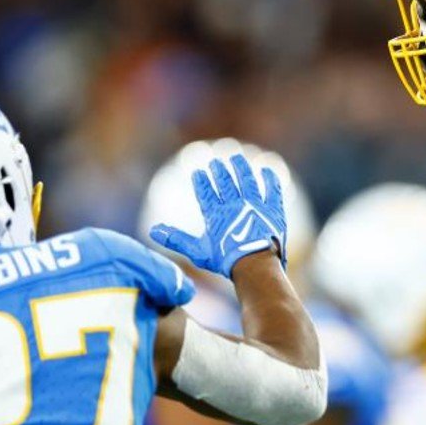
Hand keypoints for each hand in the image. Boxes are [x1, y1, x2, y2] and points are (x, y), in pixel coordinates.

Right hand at [150, 154, 286, 278]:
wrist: (256, 265)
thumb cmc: (226, 261)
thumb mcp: (198, 251)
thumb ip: (176, 239)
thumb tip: (153, 231)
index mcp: (216, 214)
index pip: (206, 192)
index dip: (202, 181)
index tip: (198, 172)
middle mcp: (235, 204)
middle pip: (226, 182)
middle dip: (220, 171)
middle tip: (216, 162)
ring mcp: (255, 205)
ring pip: (247, 180)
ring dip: (241, 168)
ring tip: (237, 158)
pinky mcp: (273, 209)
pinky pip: (272, 190)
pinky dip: (270, 179)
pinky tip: (266, 170)